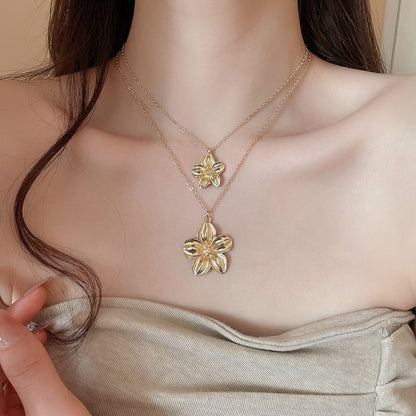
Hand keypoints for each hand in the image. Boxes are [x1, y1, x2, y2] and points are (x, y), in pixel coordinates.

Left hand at [0, 283, 91, 415]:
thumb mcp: (54, 409)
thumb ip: (29, 369)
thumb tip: (4, 322)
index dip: (7, 324)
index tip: (33, 298)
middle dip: (14, 326)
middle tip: (38, 298)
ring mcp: (6, 415)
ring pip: (5, 368)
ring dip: (20, 338)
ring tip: (42, 319)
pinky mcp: (20, 415)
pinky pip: (14, 379)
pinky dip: (27, 356)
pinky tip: (39, 342)